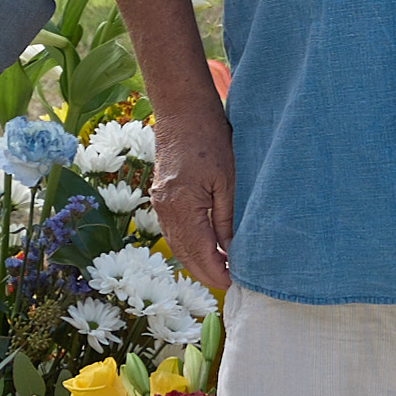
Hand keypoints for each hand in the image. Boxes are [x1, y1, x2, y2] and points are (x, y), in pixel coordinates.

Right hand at [147, 95, 236, 294]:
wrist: (182, 110)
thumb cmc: (209, 138)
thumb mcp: (227, 180)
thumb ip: (226, 219)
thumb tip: (230, 251)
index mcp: (181, 206)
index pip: (200, 253)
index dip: (217, 272)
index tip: (235, 284)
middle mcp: (165, 209)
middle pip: (185, 254)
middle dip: (207, 273)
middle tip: (231, 284)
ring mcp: (160, 203)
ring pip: (178, 245)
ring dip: (197, 261)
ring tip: (222, 271)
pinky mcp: (161, 196)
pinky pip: (174, 231)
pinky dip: (189, 245)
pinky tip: (206, 248)